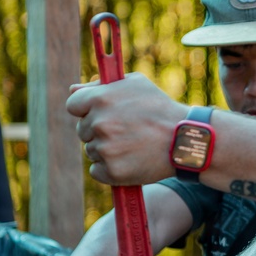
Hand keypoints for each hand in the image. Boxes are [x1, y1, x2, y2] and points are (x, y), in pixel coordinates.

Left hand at [67, 73, 186, 185]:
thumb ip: (99, 85)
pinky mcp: (112, 171)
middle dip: (98, 130)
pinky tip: (129, 159)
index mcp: (100, 99)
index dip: (85, 109)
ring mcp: (105, 149)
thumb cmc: (160, 108)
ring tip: (132, 144)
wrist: (183, 139)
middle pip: (82, 130)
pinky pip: (97, 170)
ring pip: (91, 150)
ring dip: (105, 149)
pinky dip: (109, 168)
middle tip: (124, 129)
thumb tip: (72, 90)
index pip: (73, 106)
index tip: (99, 112)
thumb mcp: (134, 84)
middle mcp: (99, 123)